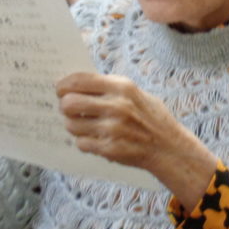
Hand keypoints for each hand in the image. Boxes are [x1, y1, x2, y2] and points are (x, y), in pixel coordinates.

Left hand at [57, 73, 216, 208]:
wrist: (169, 148)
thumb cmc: (152, 118)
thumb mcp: (136, 93)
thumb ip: (110, 87)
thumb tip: (77, 83)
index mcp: (122, 87)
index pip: (79, 80)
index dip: (63, 83)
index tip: (59, 88)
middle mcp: (116, 106)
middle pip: (69, 103)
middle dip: (64, 105)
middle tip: (68, 107)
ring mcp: (112, 129)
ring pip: (71, 125)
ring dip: (73, 125)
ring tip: (85, 125)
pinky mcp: (109, 149)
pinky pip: (81, 143)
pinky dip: (84, 142)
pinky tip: (96, 139)